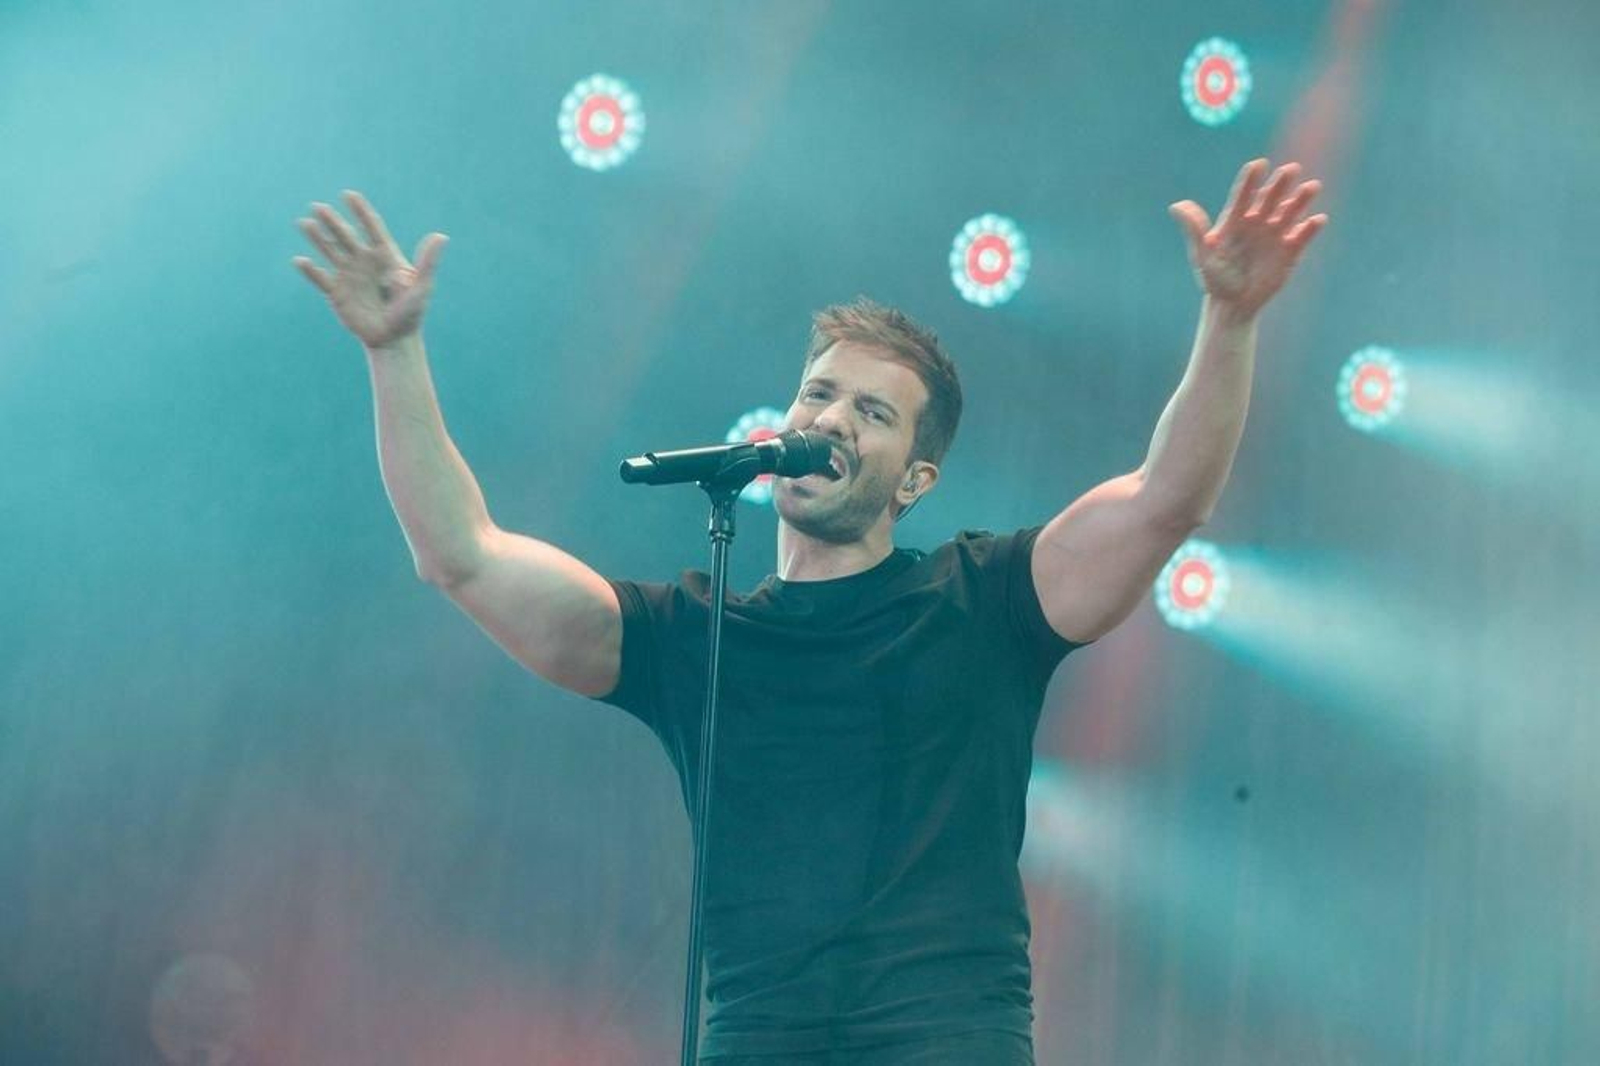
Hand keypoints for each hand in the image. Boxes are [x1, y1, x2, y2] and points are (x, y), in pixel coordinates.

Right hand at [293, 191, 446, 348]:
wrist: (393, 339)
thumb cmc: (411, 313)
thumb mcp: (422, 286)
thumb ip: (428, 262)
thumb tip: (441, 236)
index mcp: (384, 256)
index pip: (372, 228)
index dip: (361, 211)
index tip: (349, 195)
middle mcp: (363, 261)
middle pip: (346, 236)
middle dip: (333, 222)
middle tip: (318, 207)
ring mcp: (348, 275)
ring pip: (330, 251)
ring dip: (317, 238)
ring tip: (305, 222)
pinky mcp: (336, 293)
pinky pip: (320, 278)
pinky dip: (310, 270)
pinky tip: (299, 261)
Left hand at [1169, 158, 1327, 318]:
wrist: (1233, 305)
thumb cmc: (1215, 279)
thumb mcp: (1203, 254)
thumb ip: (1194, 228)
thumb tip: (1175, 205)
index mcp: (1235, 220)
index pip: (1243, 195)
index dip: (1250, 180)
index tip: (1258, 165)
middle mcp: (1257, 222)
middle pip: (1270, 198)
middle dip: (1280, 184)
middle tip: (1291, 169)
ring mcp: (1275, 235)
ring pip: (1290, 212)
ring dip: (1300, 200)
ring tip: (1311, 187)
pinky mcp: (1290, 251)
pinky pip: (1302, 235)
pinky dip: (1310, 228)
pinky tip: (1317, 220)